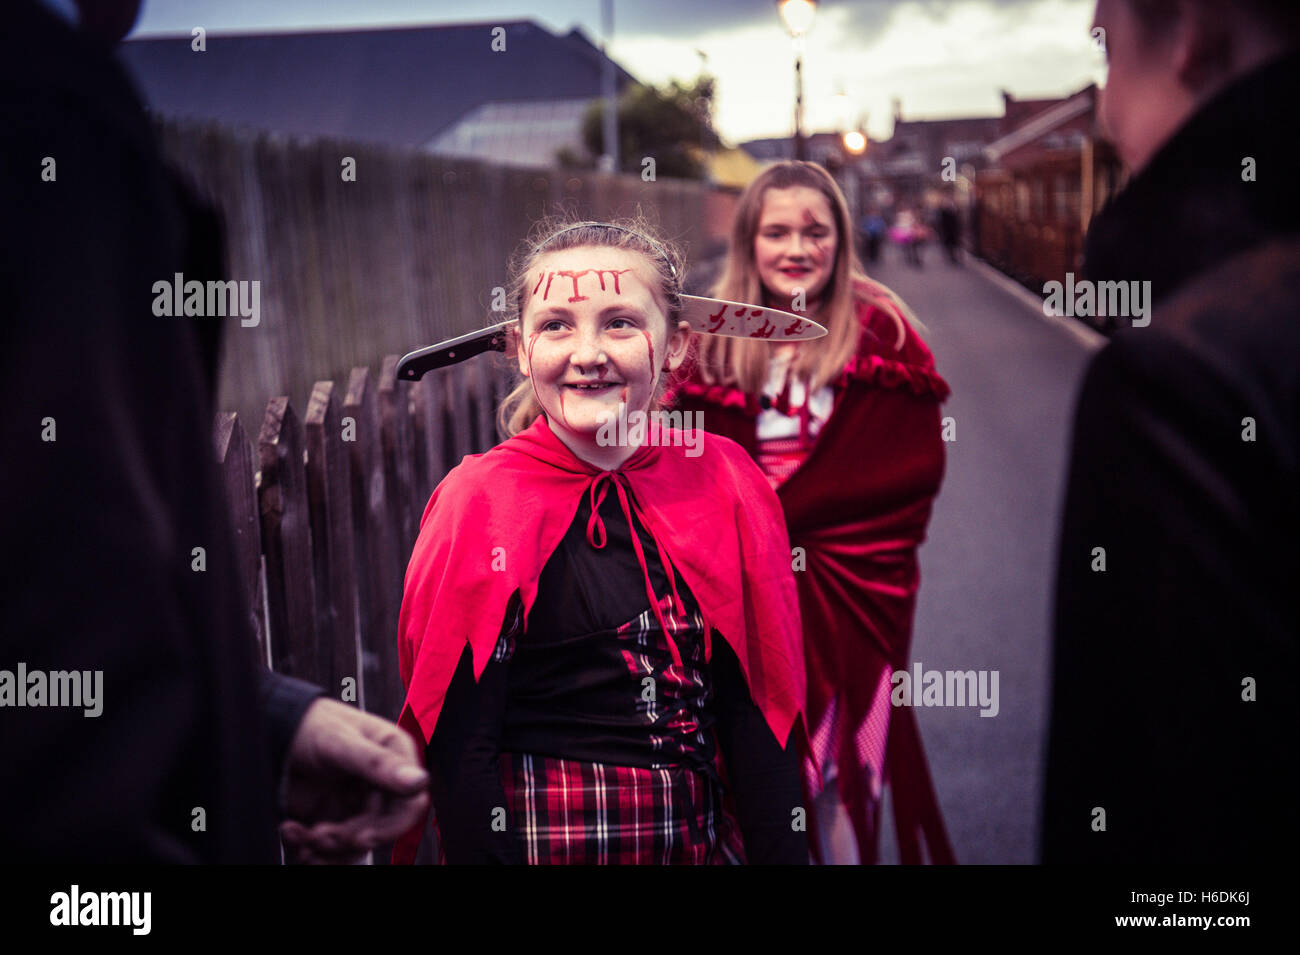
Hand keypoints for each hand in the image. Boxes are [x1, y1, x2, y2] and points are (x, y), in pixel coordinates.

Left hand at [278, 698, 429, 863]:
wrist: (270, 733)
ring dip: (328, 849)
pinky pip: (332, 848)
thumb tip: (420, 782)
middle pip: (381, 830)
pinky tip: (292, 833)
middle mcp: (380, 785)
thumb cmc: (310, 725)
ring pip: (356, 845)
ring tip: (302, 836)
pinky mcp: (334, 818)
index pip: (410, 804)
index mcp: (393, 759)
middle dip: (349, 839)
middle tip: (320, 835)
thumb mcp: (341, 741)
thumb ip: (379, 763)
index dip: (391, 828)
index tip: (362, 839)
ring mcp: (356, 804)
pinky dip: (311, 848)